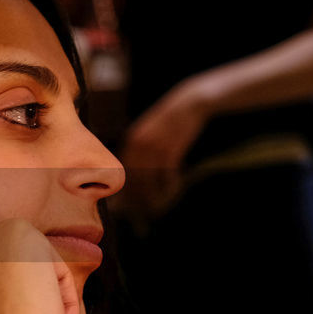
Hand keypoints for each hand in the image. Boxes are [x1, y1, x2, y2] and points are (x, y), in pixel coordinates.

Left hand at [121, 79, 211, 219]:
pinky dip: (170, 183)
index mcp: (131, 140)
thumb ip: (137, 149)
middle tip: (145, 208)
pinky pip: (168, 174)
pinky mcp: (172, 149)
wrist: (188, 104)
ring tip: (158, 204)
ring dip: (155, 193)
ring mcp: (156, 147)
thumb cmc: (167, 120)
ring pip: (151, 179)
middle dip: (139, 196)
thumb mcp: (146, 131)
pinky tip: (173, 187)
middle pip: (136, 178)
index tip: (128, 203)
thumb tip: (132, 173)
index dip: (127, 188)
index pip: (124, 170)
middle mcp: (140, 145)